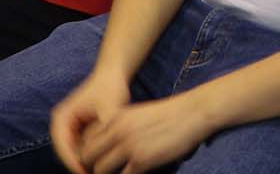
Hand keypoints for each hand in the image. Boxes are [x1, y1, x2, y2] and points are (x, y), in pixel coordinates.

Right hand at [50, 70, 131, 173]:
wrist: (112, 75)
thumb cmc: (109, 88)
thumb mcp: (108, 108)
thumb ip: (105, 127)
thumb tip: (106, 147)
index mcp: (62, 118)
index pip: (62, 146)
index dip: (72, 162)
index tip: (84, 173)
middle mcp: (62, 125)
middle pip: (66, 153)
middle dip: (78, 165)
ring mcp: (70, 130)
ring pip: (75, 154)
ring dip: (84, 163)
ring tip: (99, 172)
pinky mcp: (80, 132)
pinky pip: (83, 149)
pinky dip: (91, 157)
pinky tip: (104, 163)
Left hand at [71, 91, 221, 173]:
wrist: (193, 113)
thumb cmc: (169, 114)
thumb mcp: (138, 114)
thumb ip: (120, 126)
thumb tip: (108, 144)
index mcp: (115, 117)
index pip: (86, 138)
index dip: (88, 151)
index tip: (96, 158)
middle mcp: (117, 131)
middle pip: (88, 155)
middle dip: (91, 165)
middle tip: (102, 169)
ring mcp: (128, 146)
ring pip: (100, 170)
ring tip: (116, 173)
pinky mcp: (142, 161)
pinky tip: (132, 173)